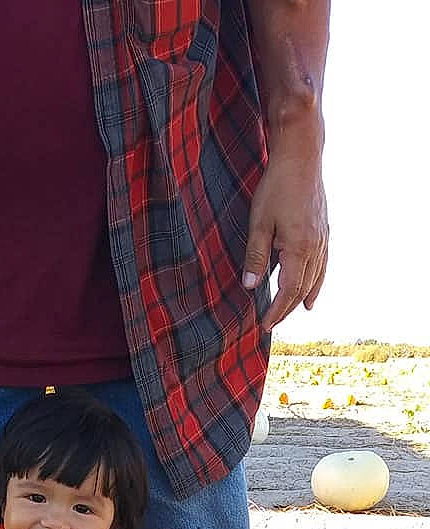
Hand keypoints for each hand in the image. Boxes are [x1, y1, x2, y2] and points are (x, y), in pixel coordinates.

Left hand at [242, 142, 328, 330]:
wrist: (302, 156)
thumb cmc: (277, 187)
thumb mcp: (259, 222)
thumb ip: (255, 256)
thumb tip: (250, 286)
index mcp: (300, 249)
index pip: (288, 291)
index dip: (277, 311)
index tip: (265, 325)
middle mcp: (316, 248)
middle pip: (303, 288)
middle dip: (287, 308)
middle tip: (272, 323)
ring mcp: (323, 239)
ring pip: (316, 278)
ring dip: (304, 297)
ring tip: (297, 312)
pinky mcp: (324, 230)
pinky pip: (323, 264)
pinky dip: (317, 280)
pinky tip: (313, 288)